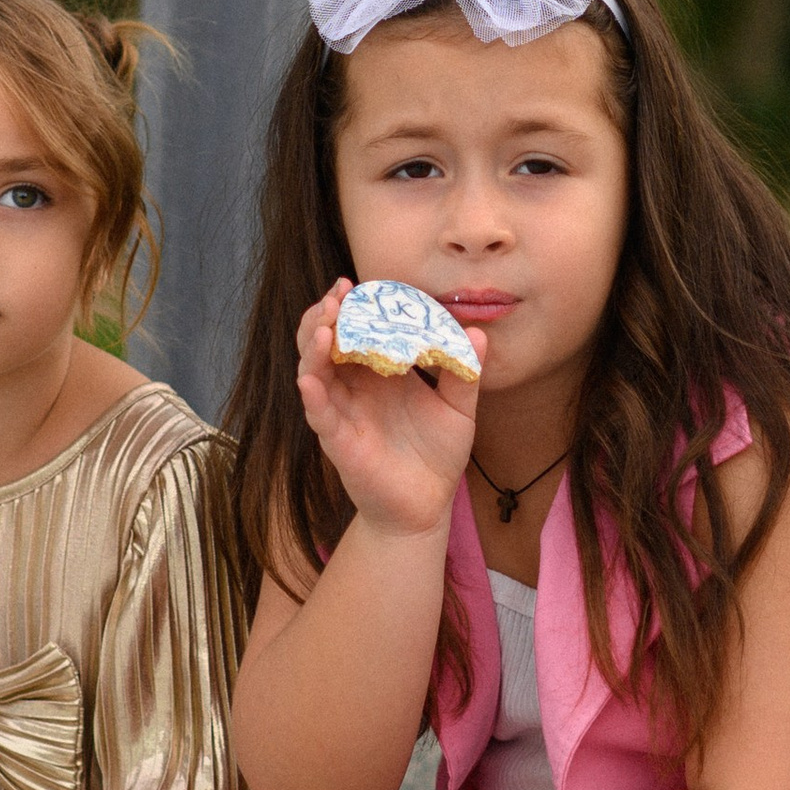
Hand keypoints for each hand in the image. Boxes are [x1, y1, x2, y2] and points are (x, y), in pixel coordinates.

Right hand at [292, 280, 481, 540]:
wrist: (427, 506)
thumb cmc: (437, 454)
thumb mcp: (459, 408)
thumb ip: (465, 372)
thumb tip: (479, 333)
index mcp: (379, 371)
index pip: (359, 329)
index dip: (354, 306)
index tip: (356, 283)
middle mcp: (354, 386)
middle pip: (326, 342)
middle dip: (326, 315)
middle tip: (337, 294)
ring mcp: (342, 411)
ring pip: (315, 370)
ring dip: (313, 345)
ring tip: (323, 325)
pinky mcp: (338, 440)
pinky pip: (319, 414)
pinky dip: (312, 394)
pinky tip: (310, 377)